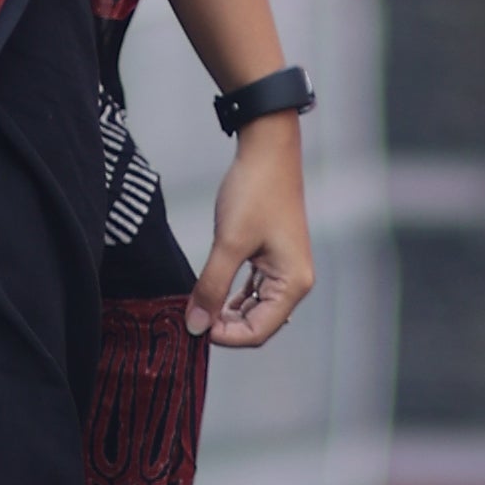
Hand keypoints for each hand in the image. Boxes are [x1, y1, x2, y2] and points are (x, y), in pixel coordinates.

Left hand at [186, 113, 312, 348]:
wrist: (267, 148)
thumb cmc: (254, 192)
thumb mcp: (228, 243)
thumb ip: (212, 287)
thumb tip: (195, 327)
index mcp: (293, 283)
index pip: (258, 331)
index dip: (224, 336)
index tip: (193, 326)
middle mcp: (294, 281)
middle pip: (257, 324)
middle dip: (224, 325)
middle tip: (190, 317)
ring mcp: (285, 269)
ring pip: (254, 308)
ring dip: (226, 311)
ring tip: (197, 306)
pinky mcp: (273, 257)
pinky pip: (253, 290)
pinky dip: (232, 295)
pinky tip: (211, 293)